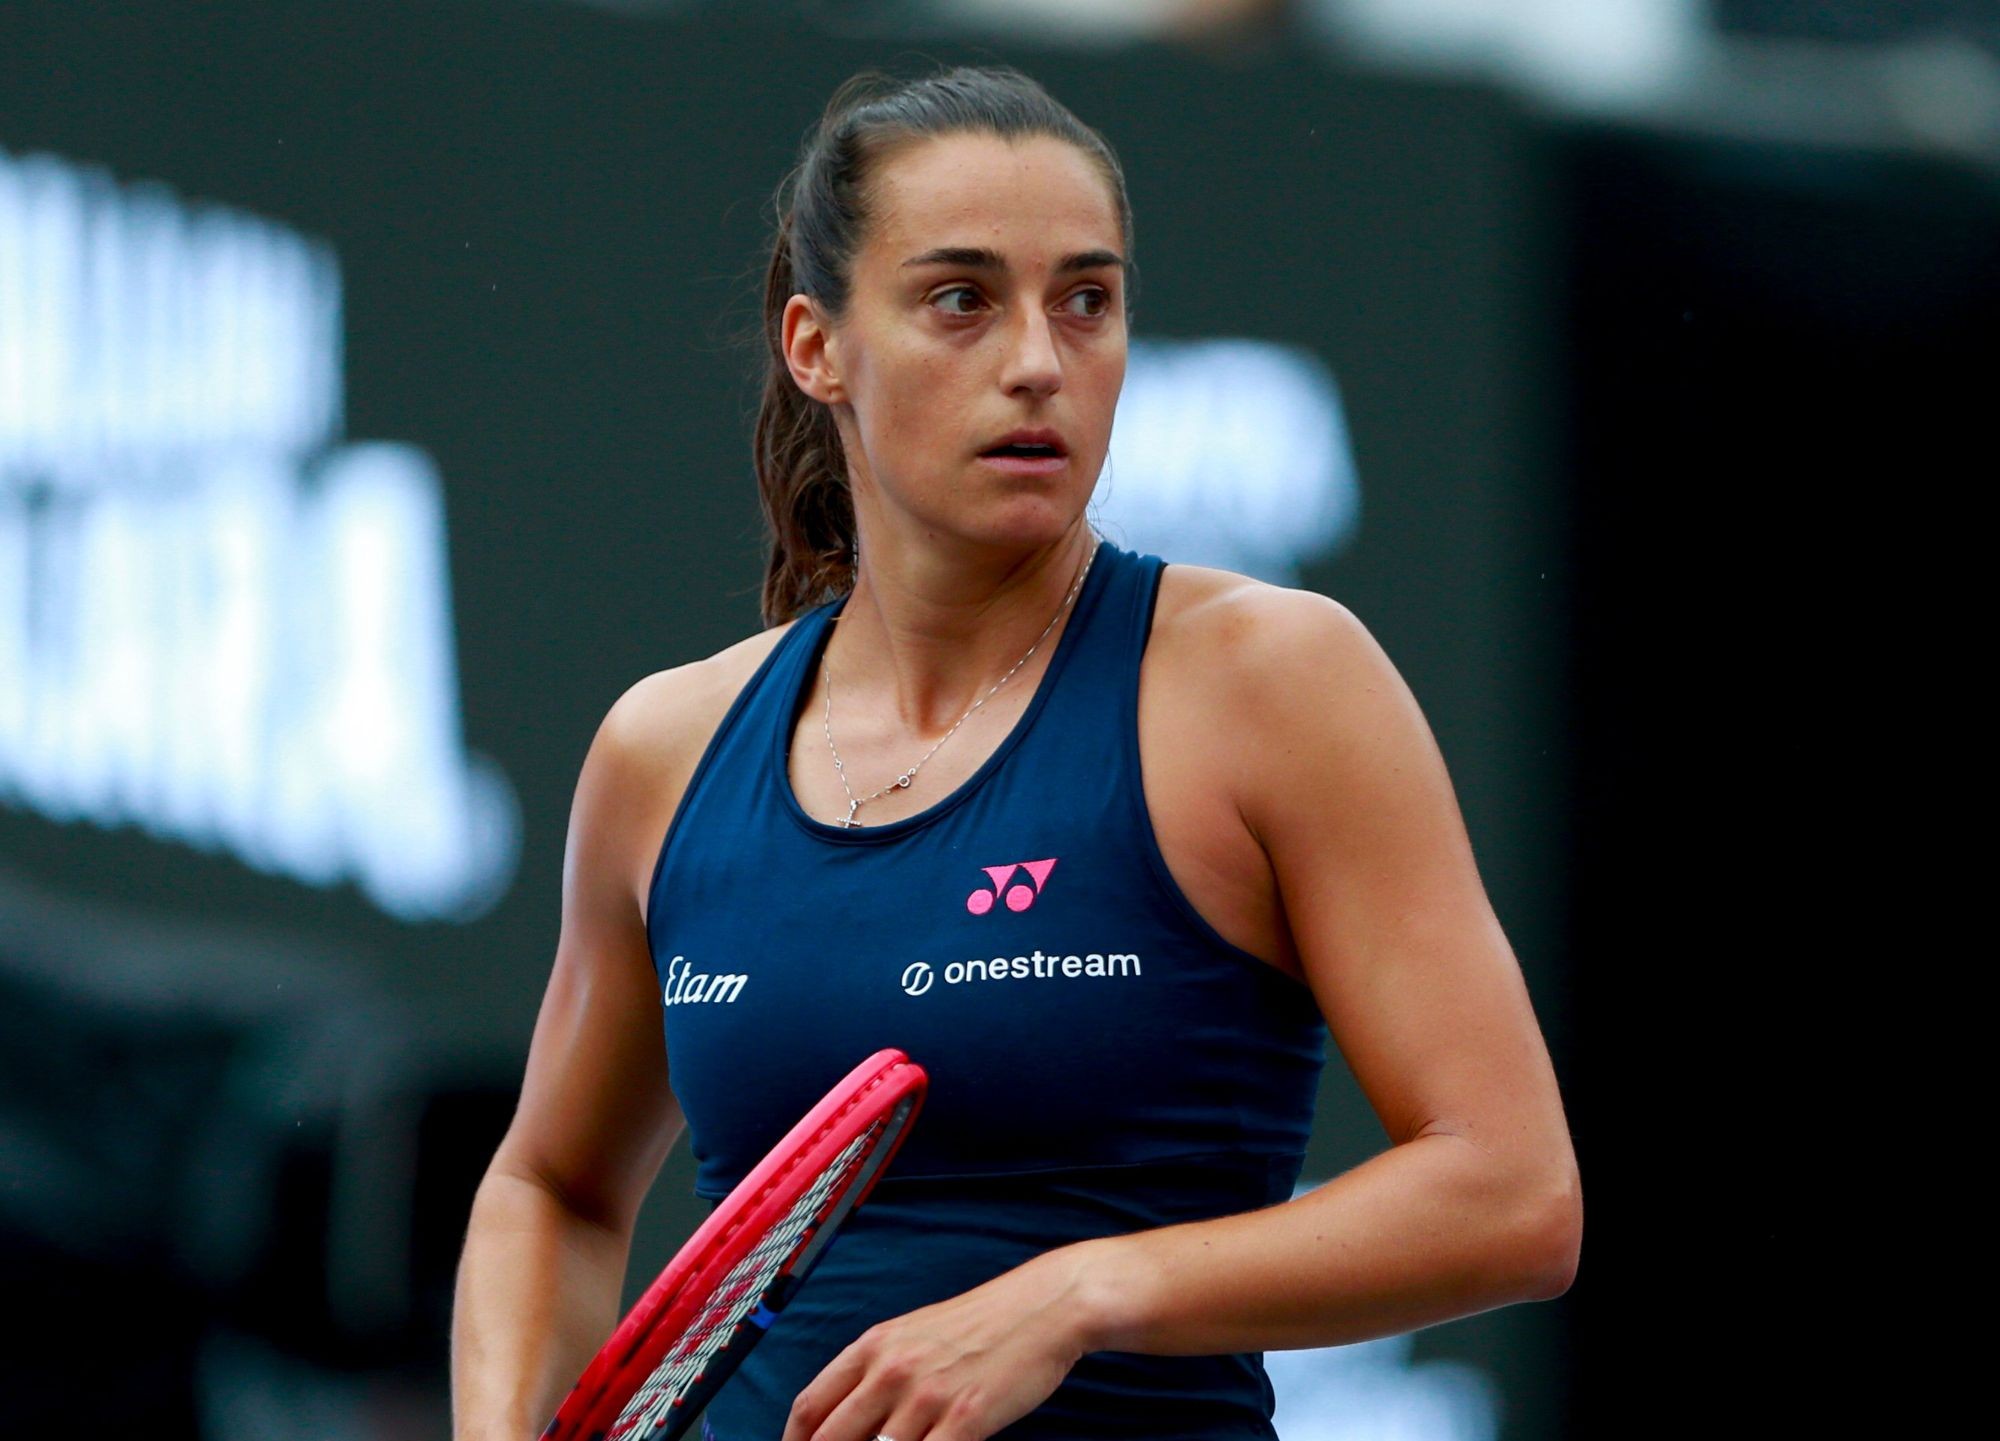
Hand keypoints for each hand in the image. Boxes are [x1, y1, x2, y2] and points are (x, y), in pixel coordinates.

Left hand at [778, 1245, 1100, 1440]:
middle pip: (831, 1439)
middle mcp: (891, 1370)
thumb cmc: (981, 1324)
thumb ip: (877, 1372)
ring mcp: (927, 1396)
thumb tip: (849, 1417)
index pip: (810, 1406)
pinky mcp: (965, 1418)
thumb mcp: (915, 1335)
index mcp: (873, 1346)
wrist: (1043, 1307)